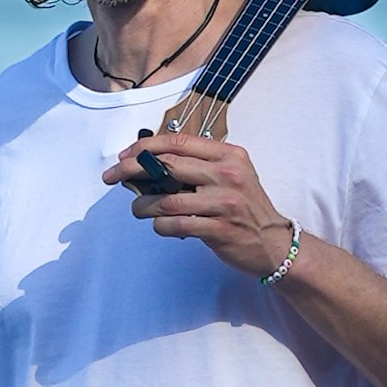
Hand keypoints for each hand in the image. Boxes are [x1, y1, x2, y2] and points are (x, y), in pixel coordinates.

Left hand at [100, 131, 296, 280]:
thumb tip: (146, 168)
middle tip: (112, 177)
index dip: (145, 147)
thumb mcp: (229, 178)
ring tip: (139, 209)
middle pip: (167, 164)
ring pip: (166, 199)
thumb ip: (195, 169)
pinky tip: (160, 226)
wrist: (274, 244)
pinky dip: (160, 226)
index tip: (124, 156)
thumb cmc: (245, 210)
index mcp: (228, 155)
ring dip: (143, 205)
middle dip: (131, 170)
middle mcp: (228, 174)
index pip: (178, 141)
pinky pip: (176, 225)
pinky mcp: (220, 229)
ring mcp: (225, 202)